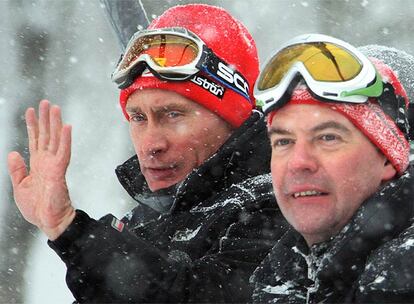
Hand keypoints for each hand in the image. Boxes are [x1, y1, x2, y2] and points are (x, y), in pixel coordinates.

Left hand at [7, 100, 75, 239]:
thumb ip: (17, 169)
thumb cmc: (37, 207)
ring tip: (55, 108)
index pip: (35, 140)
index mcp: (37, 164)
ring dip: (55, 123)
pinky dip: (66, 139)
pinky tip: (66, 127)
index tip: (31, 111)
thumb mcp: (20, 186)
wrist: (48, 221)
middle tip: (45, 102)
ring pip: (55, 139)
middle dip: (45, 118)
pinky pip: (63, 152)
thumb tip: (13, 152)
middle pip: (46, 135)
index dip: (33, 125)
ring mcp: (54, 165)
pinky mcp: (60, 171)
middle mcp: (47, 161)